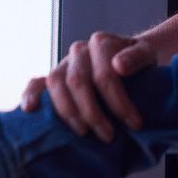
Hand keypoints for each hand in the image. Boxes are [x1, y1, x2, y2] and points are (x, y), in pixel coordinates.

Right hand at [21, 31, 156, 142]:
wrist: (130, 57)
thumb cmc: (138, 60)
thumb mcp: (147, 55)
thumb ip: (136, 58)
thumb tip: (118, 66)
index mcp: (101, 42)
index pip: (104, 75)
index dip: (118, 102)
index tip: (133, 124)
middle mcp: (79, 50)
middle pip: (78, 82)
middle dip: (93, 113)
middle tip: (108, 135)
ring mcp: (64, 63)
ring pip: (56, 83)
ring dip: (68, 111)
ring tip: (84, 132)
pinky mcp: (55, 76)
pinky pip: (36, 83)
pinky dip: (30, 94)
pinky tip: (30, 109)